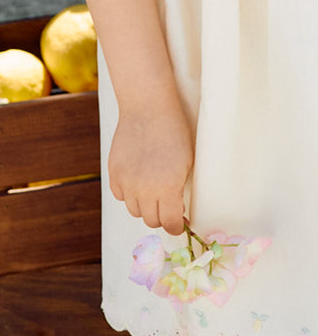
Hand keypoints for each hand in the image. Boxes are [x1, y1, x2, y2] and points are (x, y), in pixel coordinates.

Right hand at [108, 101, 193, 236]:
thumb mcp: (187, 162)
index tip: (179, 224)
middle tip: (168, 207)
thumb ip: (179, 189)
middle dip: (161, 216)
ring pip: (134, 210)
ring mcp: (126, 182)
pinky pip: (121, 195)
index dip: (176, 227)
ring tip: (154, 191)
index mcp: (167, 188)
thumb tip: (176, 211)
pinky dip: (129, 193)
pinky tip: (138, 180)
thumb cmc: (175, 132)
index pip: (169, 223)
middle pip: (151, 220)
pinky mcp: (113, 173)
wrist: (148, 108)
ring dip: (145, 206)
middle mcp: (144, 190)